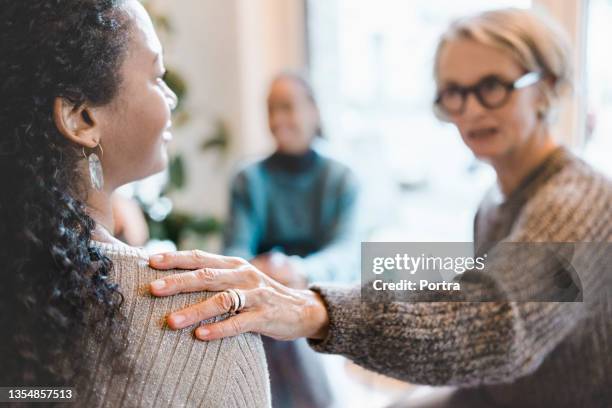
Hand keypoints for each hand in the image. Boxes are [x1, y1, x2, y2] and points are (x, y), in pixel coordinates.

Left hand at [148, 250, 329, 341]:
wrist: (302, 309)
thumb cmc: (261, 295)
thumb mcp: (240, 279)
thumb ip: (216, 276)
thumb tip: (176, 276)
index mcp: (234, 264)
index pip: (200, 258)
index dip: (175, 258)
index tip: (150, 261)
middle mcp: (243, 275)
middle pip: (206, 277)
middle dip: (177, 282)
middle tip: (153, 289)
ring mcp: (255, 295)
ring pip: (221, 300)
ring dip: (194, 311)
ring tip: (171, 321)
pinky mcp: (265, 316)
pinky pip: (239, 323)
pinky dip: (219, 329)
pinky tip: (201, 335)